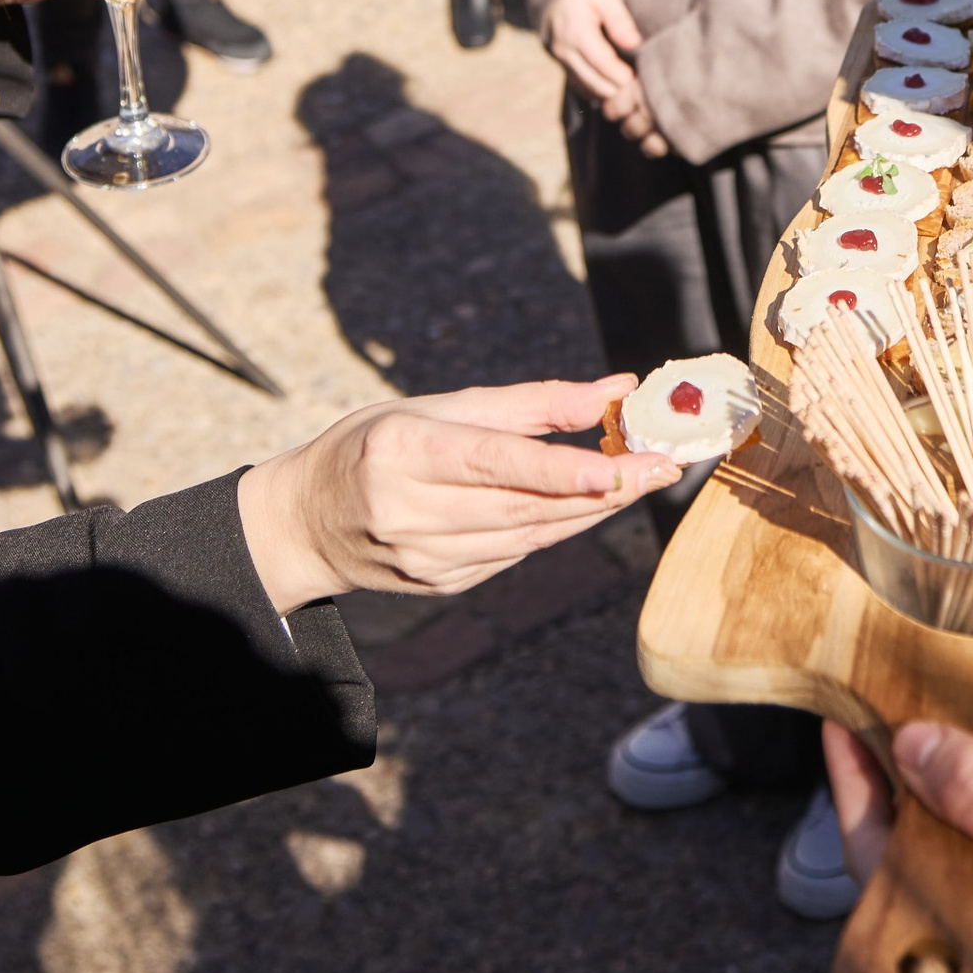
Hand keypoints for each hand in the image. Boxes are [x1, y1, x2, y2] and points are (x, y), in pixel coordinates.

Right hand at [236, 378, 672, 610]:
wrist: (308, 522)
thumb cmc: (375, 445)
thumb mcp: (436, 407)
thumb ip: (530, 402)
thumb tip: (615, 387)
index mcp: (401, 450)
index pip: (495, 462)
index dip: (561, 468)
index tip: (621, 466)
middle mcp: (410, 509)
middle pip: (524, 503)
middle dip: (603, 486)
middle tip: (664, 464)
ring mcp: (424, 557)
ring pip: (530, 535)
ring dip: (592, 509)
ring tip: (642, 479)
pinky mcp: (440, 584)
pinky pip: (515, 554)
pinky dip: (556, 528)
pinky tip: (586, 506)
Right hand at [542, 0, 667, 155]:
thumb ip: (620, 19)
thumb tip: (634, 43)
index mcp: (576, 30)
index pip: (600, 61)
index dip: (619, 73)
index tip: (636, 77)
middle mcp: (565, 50)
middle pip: (594, 81)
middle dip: (617, 86)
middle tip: (638, 82)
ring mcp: (561, 61)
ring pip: (588, 89)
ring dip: (609, 91)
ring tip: (629, 83)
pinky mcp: (563, 68)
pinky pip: (581, 88)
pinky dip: (598, 90)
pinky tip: (614, 82)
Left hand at [825, 720, 972, 972]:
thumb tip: (905, 747)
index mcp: (962, 958)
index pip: (873, 857)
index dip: (855, 782)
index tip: (841, 717)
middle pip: (897, 885)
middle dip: (885, 806)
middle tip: (882, 724)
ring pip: (937, 909)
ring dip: (928, 838)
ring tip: (930, 763)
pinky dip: (971, 874)